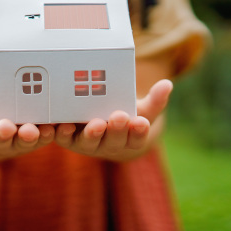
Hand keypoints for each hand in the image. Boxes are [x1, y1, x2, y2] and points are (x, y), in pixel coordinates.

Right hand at [0, 72, 54, 161]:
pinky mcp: (38, 139)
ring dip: (32, 136)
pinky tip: (60, 126)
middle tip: (6, 127)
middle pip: (1, 139)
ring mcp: (19, 142)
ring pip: (25, 141)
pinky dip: (53, 132)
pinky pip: (46, 137)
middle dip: (4, 133)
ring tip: (37, 129)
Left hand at [54, 79, 172, 161]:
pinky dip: (62, 133)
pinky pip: (63, 138)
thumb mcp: (142, 108)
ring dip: (91, 134)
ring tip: (96, 124)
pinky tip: (63, 125)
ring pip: (89, 143)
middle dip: (116, 130)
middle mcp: (108, 145)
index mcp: (129, 140)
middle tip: (119, 117)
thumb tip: (167, 84)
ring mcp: (87, 143)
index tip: (141, 122)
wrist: (99, 121)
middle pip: (113, 142)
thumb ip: (156, 99)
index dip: (138, 132)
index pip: (136, 139)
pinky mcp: (67, 138)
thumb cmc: (124, 113)